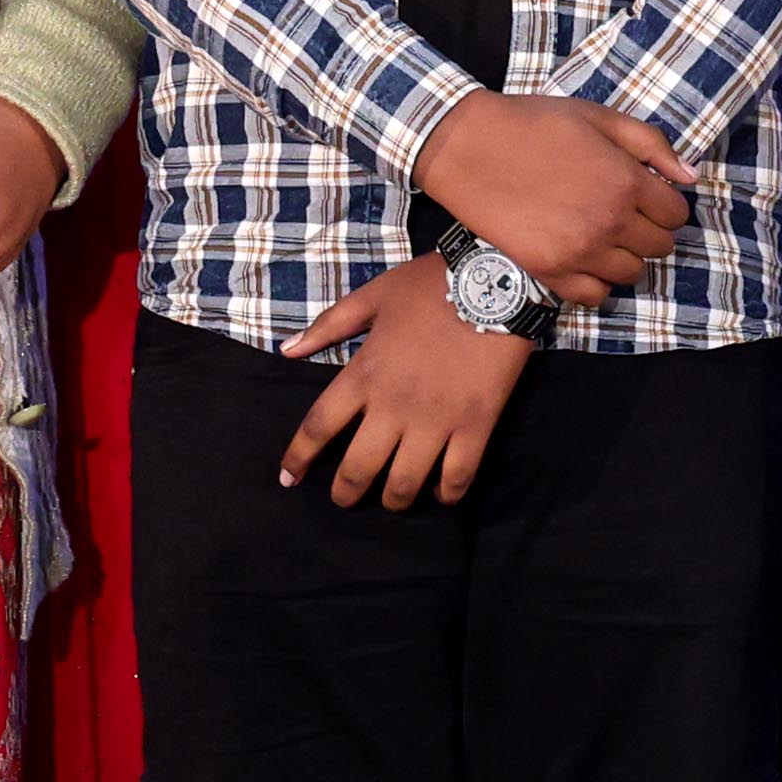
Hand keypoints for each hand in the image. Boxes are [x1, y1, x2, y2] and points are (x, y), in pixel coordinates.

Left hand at [277, 260, 525, 505]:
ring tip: (391, 501)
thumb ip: (328, 326)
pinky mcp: (475, 426)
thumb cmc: (429, 286)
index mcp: (364, 375)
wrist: (494, 280)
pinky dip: (445, 495)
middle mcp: (394, 406)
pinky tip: (439, 495)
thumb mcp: (372, 297)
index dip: (298, 458)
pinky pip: (457, 478)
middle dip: (345, 494)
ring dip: (392, 501)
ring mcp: (436, 421)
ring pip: (405, 484)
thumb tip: (287, 349)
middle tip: (345, 499)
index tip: (288, 478)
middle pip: (358, 468)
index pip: (319, 427)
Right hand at [411, 90, 693, 305]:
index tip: (647, 198)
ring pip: (632, 274)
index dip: (665, 205)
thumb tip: (689, 177)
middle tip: (625, 215)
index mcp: (626, 182)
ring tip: (604, 236)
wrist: (468, 146)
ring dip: (625, 256)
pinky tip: (585, 260)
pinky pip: (594, 295)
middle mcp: (610, 222)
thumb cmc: (534, 124)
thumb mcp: (599, 118)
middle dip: (649, 230)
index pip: (676, 214)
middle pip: (659, 247)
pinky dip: (597, 282)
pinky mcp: (549, 270)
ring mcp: (580, 251)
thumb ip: (651, 145)